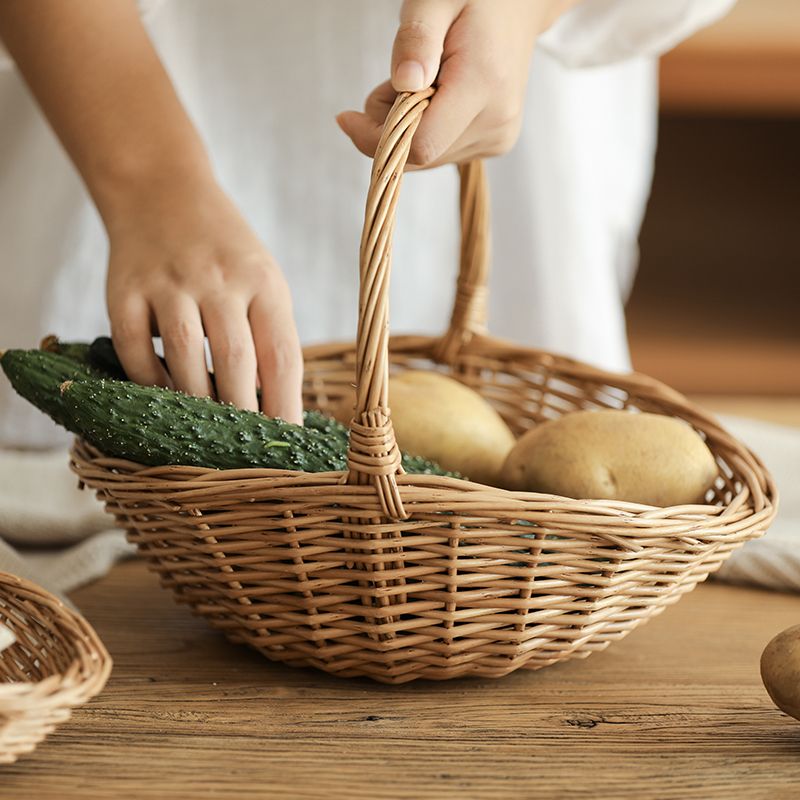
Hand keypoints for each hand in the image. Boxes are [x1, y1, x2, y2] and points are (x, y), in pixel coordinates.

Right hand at [106, 173, 303, 423]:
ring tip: (204, 434)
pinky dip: (147, 382)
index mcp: (264, 283)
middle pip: (236, 363)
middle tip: (243, 450)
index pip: (282, 356)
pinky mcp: (124, 289)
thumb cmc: (226, 253)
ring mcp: (168, 283)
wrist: (162, 192)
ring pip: (184, 359)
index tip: (287, 444)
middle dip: (242, 415)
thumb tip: (279, 409)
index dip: (285, 407)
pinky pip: (134, 349)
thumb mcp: (263, 281)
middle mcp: (219, 281)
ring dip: (196, 404)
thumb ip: (270, 336)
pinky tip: (160, 399)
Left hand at [337, 0, 575, 166]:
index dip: (376, 138)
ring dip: (406, 128)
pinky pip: (442, 152)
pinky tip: (435, 96)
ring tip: (420, 81)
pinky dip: (426, 129)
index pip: (420, 145)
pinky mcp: (496, 142)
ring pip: (427, 158)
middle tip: (392, 81)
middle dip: (389, 127)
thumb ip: (416, 39)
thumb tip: (404, 83)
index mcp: (484, 85)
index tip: (347, 117)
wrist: (519, 5)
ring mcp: (499, 137)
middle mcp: (497, 121)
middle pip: (420, 156)